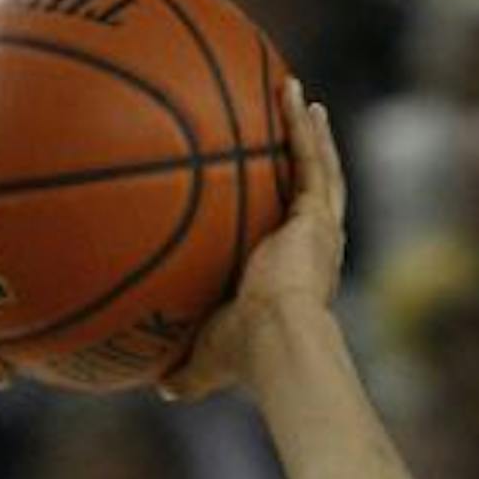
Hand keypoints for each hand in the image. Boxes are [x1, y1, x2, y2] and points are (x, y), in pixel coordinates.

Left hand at [158, 84, 346, 402]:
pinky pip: (310, 158)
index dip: (286, 210)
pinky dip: (301, 124)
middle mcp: (312, 248)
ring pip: (318, 167)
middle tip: (294, 126)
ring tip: (297, 95)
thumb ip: (185, 369)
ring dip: (308, 130)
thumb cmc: (243, 358)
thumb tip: (159, 387)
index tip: (272, 187)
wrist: (276, 343)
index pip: (292, 234)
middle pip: (311, 192)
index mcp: (294, 276)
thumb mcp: (205, 360)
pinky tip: (291, 91)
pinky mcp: (317, 216)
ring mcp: (319, 229)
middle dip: (304, 158)